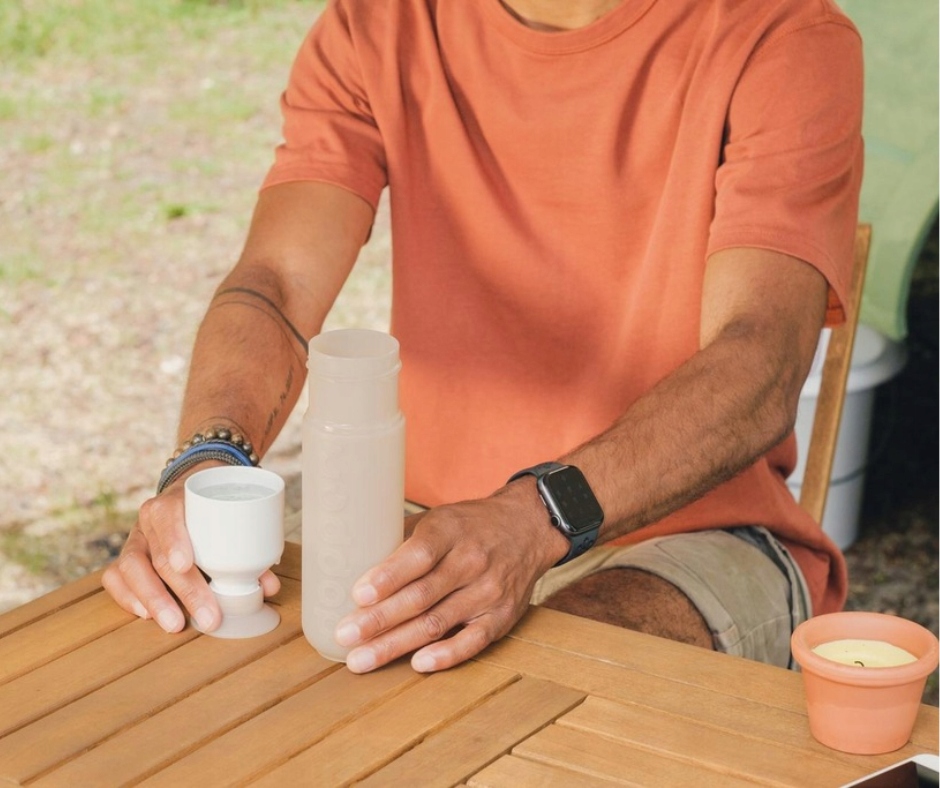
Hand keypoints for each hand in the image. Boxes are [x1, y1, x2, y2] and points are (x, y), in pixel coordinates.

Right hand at [101, 471, 280, 633]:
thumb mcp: (230, 519)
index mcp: (174, 501)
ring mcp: (135, 540)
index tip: (185, 565)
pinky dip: (128, 597)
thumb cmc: (214, 511)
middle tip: (207, 616)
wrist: (191, 491)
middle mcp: (149, 521)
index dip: (174, 541)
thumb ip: (249, 552)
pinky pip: (115, 578)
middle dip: (184, 589)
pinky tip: (146, 615)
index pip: (167, 515)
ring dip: (154, 599)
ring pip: (130, 569)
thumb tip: (268, 588)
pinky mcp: (127, 558)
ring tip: (175, 623)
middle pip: (158, 555)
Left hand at [333, 480, 568, 673]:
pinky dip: (446, 655)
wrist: (530, 527)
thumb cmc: (471, 524)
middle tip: (345, 637)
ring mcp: (489, 591)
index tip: (358, 595)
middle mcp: (471, 561)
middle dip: (379, 620)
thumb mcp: (439, 518)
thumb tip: (353, 563)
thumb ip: (403, 540)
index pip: (419, 555)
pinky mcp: (502, 616)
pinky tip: (417, 663)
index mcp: (451, 530)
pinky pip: (472, 641)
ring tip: (362, 659)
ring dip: (396, 644)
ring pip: (437, 623)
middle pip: (421, 596)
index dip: (388, 577)